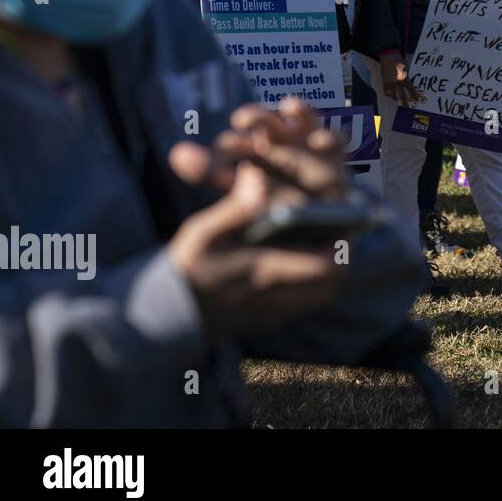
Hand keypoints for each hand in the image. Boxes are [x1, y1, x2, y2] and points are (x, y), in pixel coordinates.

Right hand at [166, 99, 349, 338]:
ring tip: (314, 245)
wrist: (160, 317)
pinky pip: (302, 305)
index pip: (328, 266)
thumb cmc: (183, 269)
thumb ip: (235, 207)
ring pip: (320, 296)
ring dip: (324, 271)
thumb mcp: (203, 232)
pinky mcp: (267, 322)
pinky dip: (308, 286)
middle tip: (329, 232)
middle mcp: (278, 299)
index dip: (341, 245)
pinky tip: (293, 263)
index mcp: (267, 273)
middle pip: (332, 283)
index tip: (337, 222)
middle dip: (337, 257)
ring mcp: (273, 314)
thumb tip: (257, 177)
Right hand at [379, 50, 422, 106]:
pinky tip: (388, 95)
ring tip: (396, 99)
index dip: (414, 95)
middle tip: (407, 107)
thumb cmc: (399, 61)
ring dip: (395, 98)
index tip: (416, 99)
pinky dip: (387, 93)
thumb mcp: (407, 68)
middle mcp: (397, 82)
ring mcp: (390, 83)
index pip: (410, 89)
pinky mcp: (384, 81)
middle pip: (402, 95)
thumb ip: (407, 76)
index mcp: (404, 78)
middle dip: (405, 102)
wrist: (389, 56)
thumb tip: (410, 82)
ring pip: (392, 94)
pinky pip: (385, 90)